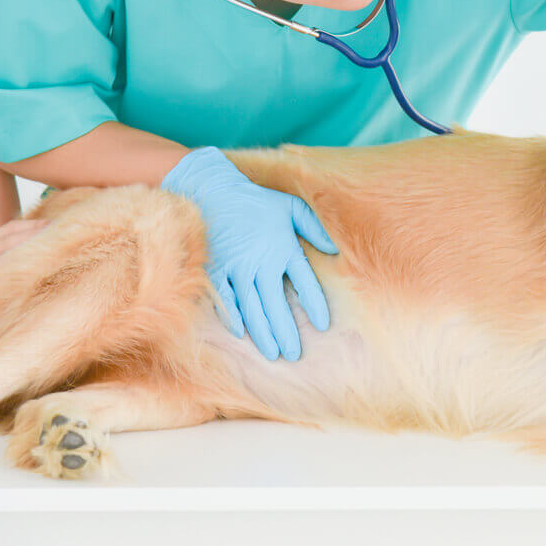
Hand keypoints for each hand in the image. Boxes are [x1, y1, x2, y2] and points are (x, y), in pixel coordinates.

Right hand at [162, 146, 337, 360]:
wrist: (211, 190)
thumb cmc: (255, 200)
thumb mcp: (291, 207)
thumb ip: (314, 227)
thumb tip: (334, 250)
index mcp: (284, 248)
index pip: (306, 283)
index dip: (315, 305)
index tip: (324, 325)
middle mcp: (262, 262)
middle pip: (278, 305)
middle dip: (287, 332)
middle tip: (295, 355)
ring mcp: (236, 268)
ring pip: (253, 309)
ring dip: (264, 333)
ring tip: (274, 353)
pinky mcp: (214, 270)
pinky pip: (225, 299)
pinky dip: (233, 317)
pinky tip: (241, 333)